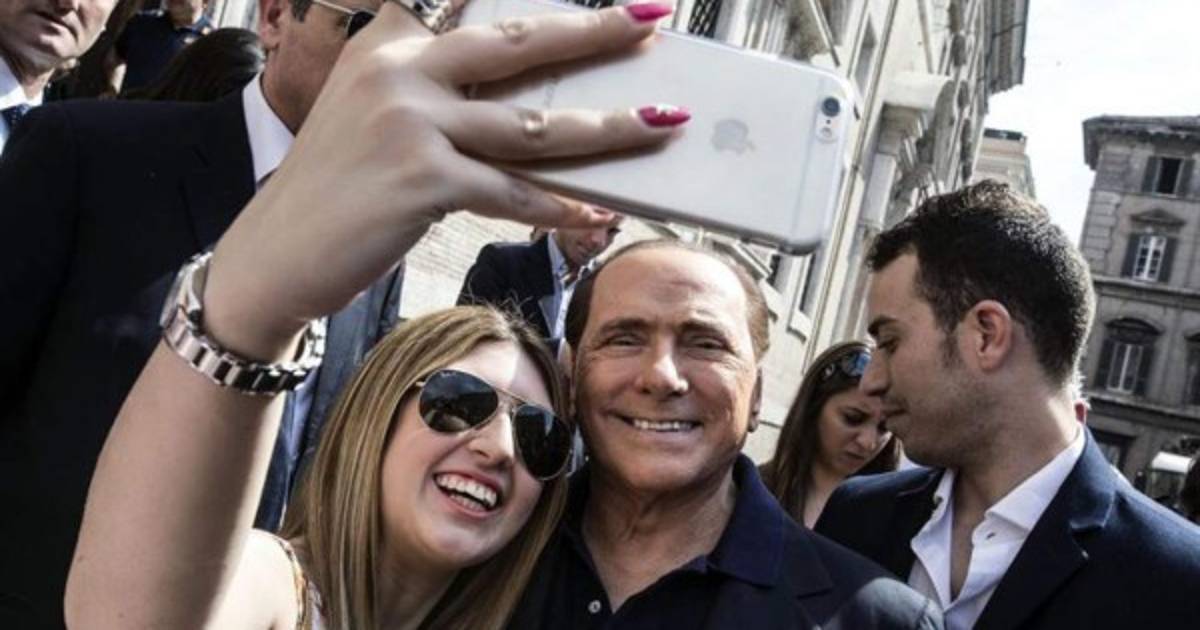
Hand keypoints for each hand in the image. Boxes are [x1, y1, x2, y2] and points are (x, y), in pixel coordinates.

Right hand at [204, 1, 683, 358]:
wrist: (272, 253)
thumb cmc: (335, 190)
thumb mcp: (371, 115)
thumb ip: (437, 92)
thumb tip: (532, 109)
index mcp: (389, 45)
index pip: (469, 5)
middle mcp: (400, 72)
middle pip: (520, 44)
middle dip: (596, 30)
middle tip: (651, 16)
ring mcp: (409, 125)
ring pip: (532, 125)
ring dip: (607, 127)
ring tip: (660, 123)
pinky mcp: (421, 181)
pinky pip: (512, 192)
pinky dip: (558, 206)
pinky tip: (596, 210)